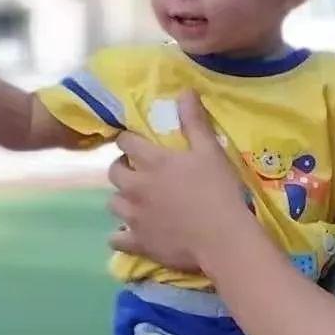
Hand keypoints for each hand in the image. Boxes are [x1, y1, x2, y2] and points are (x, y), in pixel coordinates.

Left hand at [107, 90, 256, 273]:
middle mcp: (135, 187)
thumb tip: (185, 90)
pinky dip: (121, 235)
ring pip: (113, 204)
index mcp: (152, 162)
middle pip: (113, 172)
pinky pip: (116, 239)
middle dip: (123, 168)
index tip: (138, 142)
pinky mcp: (138, 243)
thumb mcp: (211, 151)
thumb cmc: (219, 191)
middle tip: (139, 171)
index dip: (130, 140)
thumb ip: (194, 122)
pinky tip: (131, 234)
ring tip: (137, 201)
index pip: (126, 142)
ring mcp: (133, 217)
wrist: (222, 239)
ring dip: (122, 199)